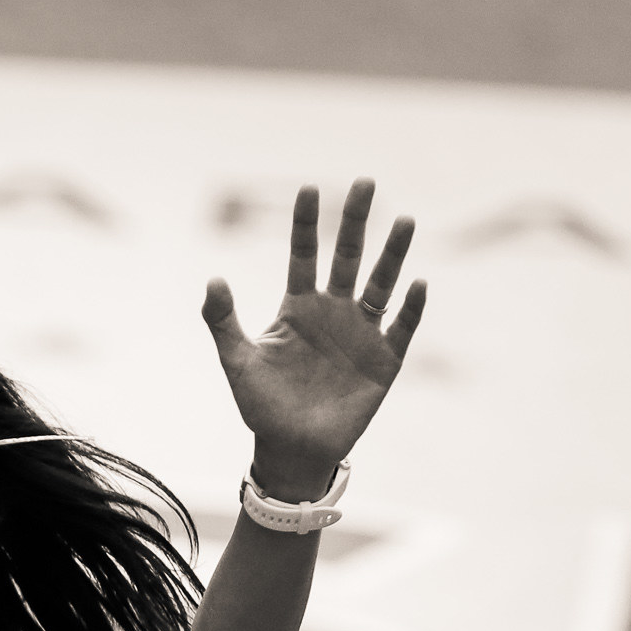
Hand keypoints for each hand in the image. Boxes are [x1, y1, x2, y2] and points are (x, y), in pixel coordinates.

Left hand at [201, 179, 426, 500]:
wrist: (291, 449)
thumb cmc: (261, 406)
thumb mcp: (238, 362)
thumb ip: (223, 321)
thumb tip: (213, 279)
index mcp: (299, 307)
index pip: (304, 255)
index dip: (306, 223)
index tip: (309, 188)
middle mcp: (334, 312)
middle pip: (348, 257)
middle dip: (357, 220)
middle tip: (365, 181)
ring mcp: (361, 334)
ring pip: (381, 284)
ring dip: (392, 254)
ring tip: (404, 220)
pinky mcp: (384, 361)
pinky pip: (401, 328)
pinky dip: (410, 308)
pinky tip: (417, 284)